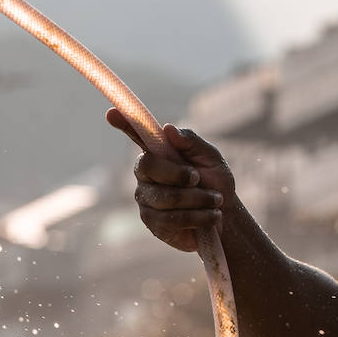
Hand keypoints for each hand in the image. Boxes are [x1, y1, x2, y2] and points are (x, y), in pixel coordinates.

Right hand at [105, 109, 233, 252]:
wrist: (226, 216)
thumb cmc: (215, 182)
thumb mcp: (211, 158)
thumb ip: (191, 142)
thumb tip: (168, 128)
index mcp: (158, 153)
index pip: (136, 135)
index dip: (124, 124)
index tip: (111, 112)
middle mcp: (146, 174)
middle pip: (148, 166)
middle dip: (179, 174)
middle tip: (199, 179)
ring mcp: (146, 199)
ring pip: (164, 197)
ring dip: (197, 199)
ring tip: (215, 201)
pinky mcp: (153, 223)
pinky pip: (170, 219)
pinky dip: (196, 216)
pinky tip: (210, 216)